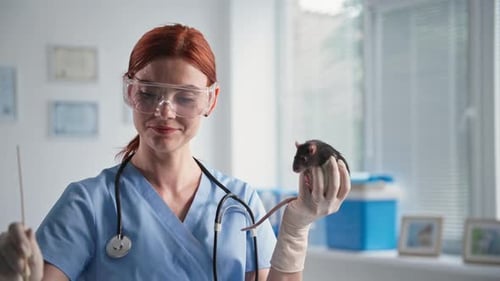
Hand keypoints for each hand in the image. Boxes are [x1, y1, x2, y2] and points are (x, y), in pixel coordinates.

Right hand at [0, 223, 42, 280]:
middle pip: (6, 244)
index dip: (20, 238)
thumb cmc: (31, 266)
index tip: (27, 252)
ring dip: (10, 267)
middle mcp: (4, 239)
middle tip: (24, 268)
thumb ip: (32, 245)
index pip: (15, 227)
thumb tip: (29, 230)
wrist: (28, 279)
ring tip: (21, 275)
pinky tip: (14, 277)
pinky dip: (5, 273)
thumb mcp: (35, 257)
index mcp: (18, 233)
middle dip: (16, 258)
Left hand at [270, 157, 349, 272]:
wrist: (296, 223)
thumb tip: (326, 162)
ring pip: (319, 185)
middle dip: (333, 169)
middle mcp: (328, 206)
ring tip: (315, 162)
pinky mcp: (303, 204)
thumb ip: (326, 185)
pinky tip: (303, 169)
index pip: (345, 188)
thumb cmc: (310, 206)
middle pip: (334, 185)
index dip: (345, 174)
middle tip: (330, 157)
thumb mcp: (322, 199)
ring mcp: (316, 206)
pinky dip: (304, 176)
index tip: (341, 162)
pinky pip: (304, 186)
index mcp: (335, 204)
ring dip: (318, 171)